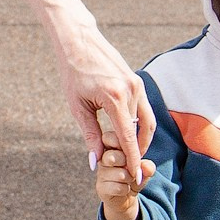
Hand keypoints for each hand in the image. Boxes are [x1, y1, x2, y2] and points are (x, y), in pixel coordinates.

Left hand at [54, 15, 150, 186]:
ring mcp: (137, 84)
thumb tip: (95, 162)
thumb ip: (90, 135)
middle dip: (138, 152)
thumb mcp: (78, 107)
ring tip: (129, 154)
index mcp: (115, 97)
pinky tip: (128, 134)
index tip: (137, 177)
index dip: (133, 159)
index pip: (129, 137)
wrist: (78, 42)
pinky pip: (143, 108)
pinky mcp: (137, 81)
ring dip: (139, 138)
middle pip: (141, 131)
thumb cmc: (73, 73)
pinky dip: (139, 124)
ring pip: (145, 120)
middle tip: (131, 169)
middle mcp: (131, 90)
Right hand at [93, 131, 142, 219]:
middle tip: (129, 168)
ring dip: (129, 179)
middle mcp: (102, 158)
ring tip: (128, 179)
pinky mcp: (100, 187)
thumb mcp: (144, 169)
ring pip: (119, 174)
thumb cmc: (133, 176)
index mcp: (111, 147)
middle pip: (112, 157)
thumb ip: (147, 166)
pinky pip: (118, 187)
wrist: (125, 196)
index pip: (108, 138)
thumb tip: (147, 167)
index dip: (120, 145)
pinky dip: (125, 190)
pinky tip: (123, 189)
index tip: (128, 153)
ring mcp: (100, 173)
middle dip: (127, 164)